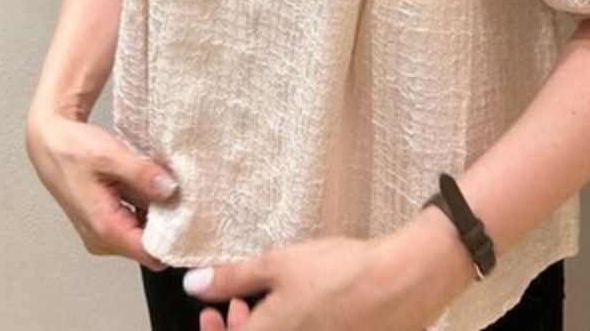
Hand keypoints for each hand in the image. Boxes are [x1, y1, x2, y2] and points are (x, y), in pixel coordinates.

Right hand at [24, 110, 177, 270]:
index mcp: (105, 228)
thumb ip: (142, 174)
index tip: (192, 220)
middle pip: (149, 246)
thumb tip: (169, 189)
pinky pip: (134, 221)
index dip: (174, 241)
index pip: (150, 255)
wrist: (50, 142)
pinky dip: (146, 206)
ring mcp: (103, 231)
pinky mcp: (105, 220)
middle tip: (184, 195)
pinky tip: (151, 184)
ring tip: (166, 185)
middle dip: (169, 224)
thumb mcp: (111, 156)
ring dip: (157, 213)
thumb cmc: (71, 150)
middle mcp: (102, 239)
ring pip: (143, 233)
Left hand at [182, 209, 475, 330]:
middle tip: (237, 300)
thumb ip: (233, 277)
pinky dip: (290, 328)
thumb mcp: (278, 264)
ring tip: (267, 298)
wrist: (397, 284)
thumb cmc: (335, 271)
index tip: (211, 311)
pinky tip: (296, 308)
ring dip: (263, 327)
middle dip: (237, 328)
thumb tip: (191, 285)